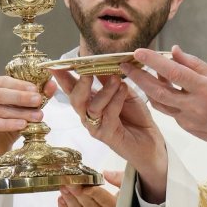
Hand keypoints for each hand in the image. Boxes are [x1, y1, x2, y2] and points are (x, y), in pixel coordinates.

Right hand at [0, 75, 46, 181]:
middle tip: (38, 102)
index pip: (4, 81)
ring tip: (37, 116)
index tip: (38, 90)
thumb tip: (52, 84)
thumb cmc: (10, 121)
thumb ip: (36, 94)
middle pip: (0, 94)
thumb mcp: (24, 107)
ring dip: (19, 113)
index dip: (21, 85)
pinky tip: (23, 125)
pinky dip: (8, 124)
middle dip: (21, 98)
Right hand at [49, 69, 167, 198]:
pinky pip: (109, 115)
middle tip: (86, 71)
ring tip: (116, 79)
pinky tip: (124, 89)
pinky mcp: (107, 135)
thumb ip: (110, 81)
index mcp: (89, 104)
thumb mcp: (124, 93)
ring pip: (92, 107)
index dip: (63, 77)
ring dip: (104, 90)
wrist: (150, 143)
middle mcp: (88, 116)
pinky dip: (116, 100)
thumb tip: (100, 63)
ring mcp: (96, 127)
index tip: (55, 64)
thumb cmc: (136, 118)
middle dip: (79, 84)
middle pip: (75, 100)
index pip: (72, 89)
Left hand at [58, 170, 122, 206]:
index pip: (102, 198)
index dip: (90, 189)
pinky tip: (61, 199)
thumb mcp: (127, 197)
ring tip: (62, 187)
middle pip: (87, 204)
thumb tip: (106, 173)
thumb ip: (119, 181)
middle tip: (67, 180)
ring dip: (68, 198)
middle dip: (75, 190)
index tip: (82, 181)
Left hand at [124, 45, 206, 162]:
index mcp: (206, 90)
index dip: (154, 62)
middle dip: (138, 77)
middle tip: (124, 65)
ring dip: (145, 88)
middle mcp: (194, 106)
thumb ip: (194, 64)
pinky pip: (168, 110)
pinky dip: (161, 97)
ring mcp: (188, 119)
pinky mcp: (185, 127)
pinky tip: (158, 86)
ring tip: (136, 73)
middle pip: (158, 91)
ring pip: (159, 102)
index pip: (174, 73)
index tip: (138, 52)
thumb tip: (173, 51)